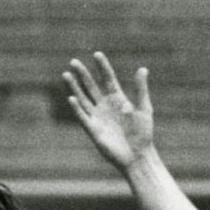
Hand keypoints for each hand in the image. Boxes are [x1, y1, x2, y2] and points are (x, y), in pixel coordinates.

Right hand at [63, 52, 156, 172]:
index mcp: (118, 99)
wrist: (137, 155)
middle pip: (91, 86)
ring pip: (83, 98)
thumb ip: (141, 89)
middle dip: (83, 74)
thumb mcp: (144, 108)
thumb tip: (142, 69)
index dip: (102, 67)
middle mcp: (105, 106)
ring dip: (75, 87)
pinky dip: (77, 108)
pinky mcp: (93, 129)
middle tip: (73, 62)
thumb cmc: (143, 133)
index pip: (107, 79)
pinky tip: (71, 98)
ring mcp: (98, 117)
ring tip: (66, 75)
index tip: (97, 54)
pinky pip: (83, 116)